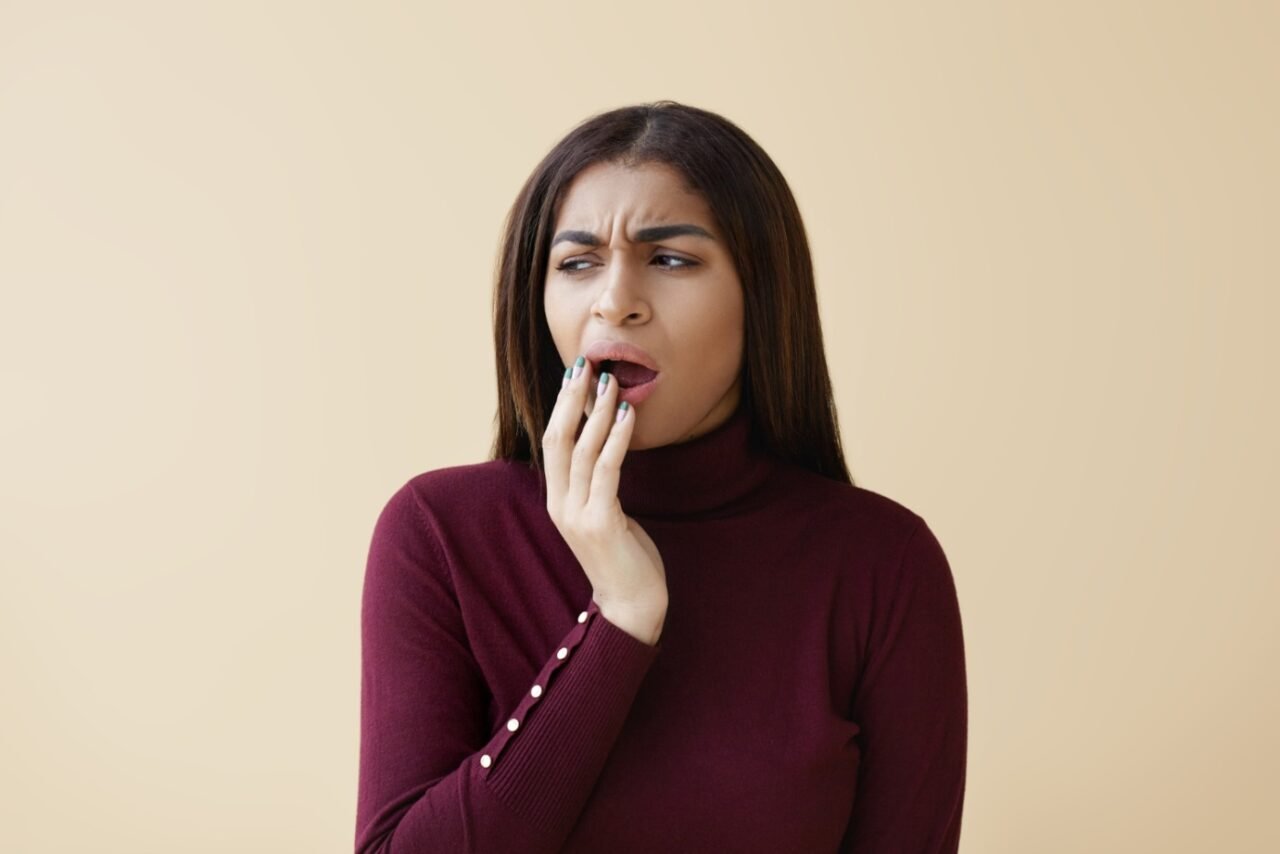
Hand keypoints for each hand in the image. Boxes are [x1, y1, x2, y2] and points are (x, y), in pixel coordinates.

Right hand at [541, 357, 667, 643]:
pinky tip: (629, 415)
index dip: (562, 405)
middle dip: (572, 398)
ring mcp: (578, 515)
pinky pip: (607, 470)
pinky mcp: (601, 522)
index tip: (576, 373)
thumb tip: (606, 442)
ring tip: (612, 382)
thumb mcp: (605, 512)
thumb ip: (598, 483)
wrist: (632, 606)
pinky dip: (617, 438)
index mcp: (557, 501)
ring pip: (582, 449)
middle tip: (587, 364)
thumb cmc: (625, 557)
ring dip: (598, 411)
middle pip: (558, 438)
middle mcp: (560, 505)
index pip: (552, 441)